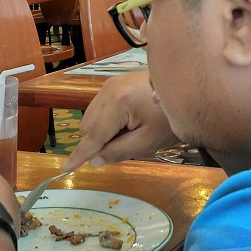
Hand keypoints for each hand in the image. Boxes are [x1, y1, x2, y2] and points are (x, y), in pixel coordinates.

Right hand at [62, 71, 177, 169]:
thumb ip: (119, 151)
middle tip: (127, 142)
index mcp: (117, 104)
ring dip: (102, 130)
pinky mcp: (114, 82)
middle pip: (88, 126)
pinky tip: (128, 120)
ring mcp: (110, 84)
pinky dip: (107, 120)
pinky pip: (99, 108)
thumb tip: (94, 161)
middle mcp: (108, 90)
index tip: (66, 168)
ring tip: (131, 129)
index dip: (81, 155)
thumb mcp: (148, 141)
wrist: (185, 87)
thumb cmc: (169, 117)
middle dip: (99, 141)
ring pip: (91, 117)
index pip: (94, 136)